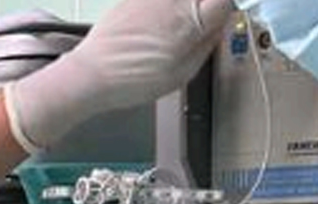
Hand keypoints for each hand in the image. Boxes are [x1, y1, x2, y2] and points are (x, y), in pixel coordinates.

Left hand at [6, 0, 234, 151]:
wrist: (90, 75)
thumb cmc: (132, 80)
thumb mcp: (183, 73)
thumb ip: (208, 43)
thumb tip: (220, 24)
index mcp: (191, 19)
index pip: (225, 1)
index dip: (226, 10)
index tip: (222, 19)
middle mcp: (173, 0)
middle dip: (204, 9)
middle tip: (201, 24)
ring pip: (180, 0)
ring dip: (183, 10)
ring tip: (169, 35)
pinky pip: (160, 2)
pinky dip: (165, 9)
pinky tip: (153, 32)